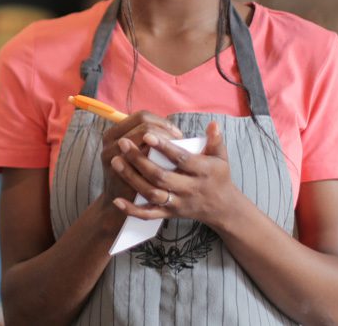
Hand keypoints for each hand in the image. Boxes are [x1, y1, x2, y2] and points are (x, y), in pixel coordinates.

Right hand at [99, 110, 182, 205]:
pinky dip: (163, 160)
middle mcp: (110, 143)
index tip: (176, 133)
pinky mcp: (124, 174)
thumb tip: (174, 130)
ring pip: (147, 142)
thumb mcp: (131, 153)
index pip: (141, 116)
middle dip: (166, 133)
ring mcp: (115, 158)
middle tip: (180, 143)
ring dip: (166, 145)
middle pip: (145, 126)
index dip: (162, 122)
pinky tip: (173, 165)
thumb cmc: (133, 175)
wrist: (121, 204)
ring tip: (177, 153)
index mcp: (112, 133)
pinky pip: (148, 161)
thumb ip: (145, 138)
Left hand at [111, 120, 240, 227]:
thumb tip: (213, 124)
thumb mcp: (220, 157)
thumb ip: (215, 140)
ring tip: (116, 161)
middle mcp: (189, 189)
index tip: (147, 135)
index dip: (164, 147)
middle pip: (161, 177)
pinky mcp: (169, 214)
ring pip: (152, 194)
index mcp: (203, 172)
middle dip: (140, 161)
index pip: (181, 159)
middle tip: (123, 144)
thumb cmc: (218, 175)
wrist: (221, 207)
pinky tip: (117, 201)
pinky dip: (132, 210)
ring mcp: (178, 203)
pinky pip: (149, 215)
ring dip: (132, 179)